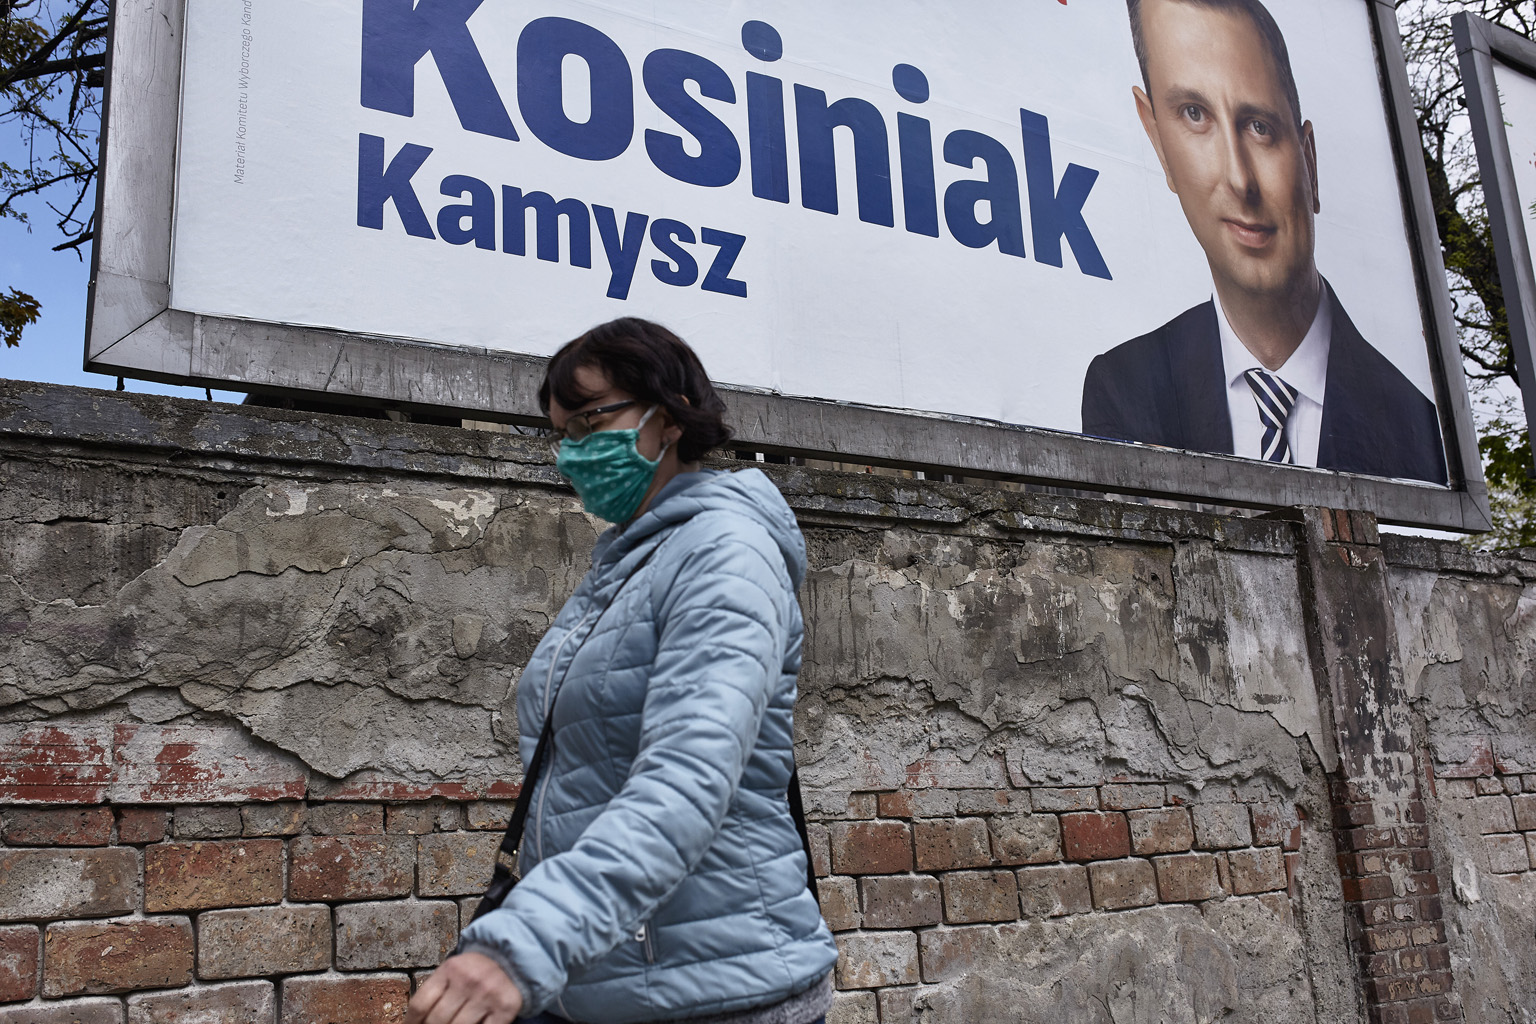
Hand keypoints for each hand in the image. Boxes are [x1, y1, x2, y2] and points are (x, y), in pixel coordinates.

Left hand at [407, 951, 523, 1023]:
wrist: (511, 960)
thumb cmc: (475, 972)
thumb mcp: (452, 972)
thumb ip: (436, 993)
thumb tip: (414, 1023)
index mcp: (450, 969)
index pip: (420, 1004)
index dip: (411, 1023)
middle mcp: (468, 980)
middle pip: (437, 1020)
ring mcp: (488, 994)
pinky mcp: (505, 1007)